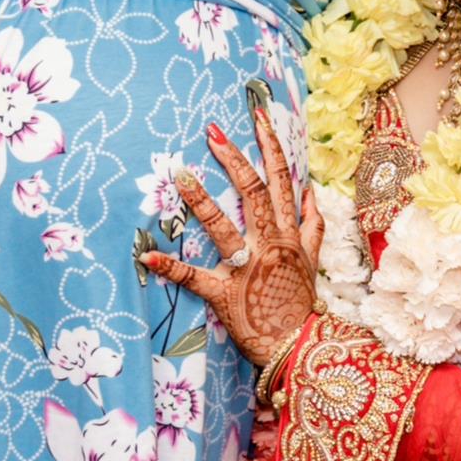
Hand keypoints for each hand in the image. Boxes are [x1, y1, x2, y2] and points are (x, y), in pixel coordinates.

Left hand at [142, 106, 321, 369]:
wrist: (299, 345)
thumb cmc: (299, 301)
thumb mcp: (312, 258)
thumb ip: (311, 224)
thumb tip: (310, 191)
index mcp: (288, 233)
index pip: (281, 180)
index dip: (270, 146)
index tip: (257, 115)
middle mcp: (269, 244)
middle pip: (255, 193)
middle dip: (235, 160)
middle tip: (212, 132)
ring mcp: (246, 268)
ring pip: (225, 228)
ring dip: (202, 202)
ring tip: (180, 175)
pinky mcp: (225, 293)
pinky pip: (195, 278)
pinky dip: (171, 267)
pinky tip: (148, 255)